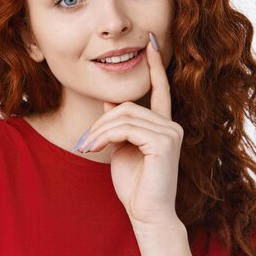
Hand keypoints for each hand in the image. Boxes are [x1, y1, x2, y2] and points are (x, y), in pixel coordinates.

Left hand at [76, 35, 183, 225]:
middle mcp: (171, 125)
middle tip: (85, 143)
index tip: (150, 42)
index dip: (155, 65)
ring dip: (99, 131)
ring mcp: (171, 132)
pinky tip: (96, 149)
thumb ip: (119, 123)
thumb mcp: (121, 147)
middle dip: (100, 123)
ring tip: (88, 148)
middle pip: (126, 106)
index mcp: (162, 125)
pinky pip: (127, 127)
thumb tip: (110, 101)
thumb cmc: (134, 183)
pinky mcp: (165, 142)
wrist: (145, 213)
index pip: (159, 89)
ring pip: (124, 115)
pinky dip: (106, 136)